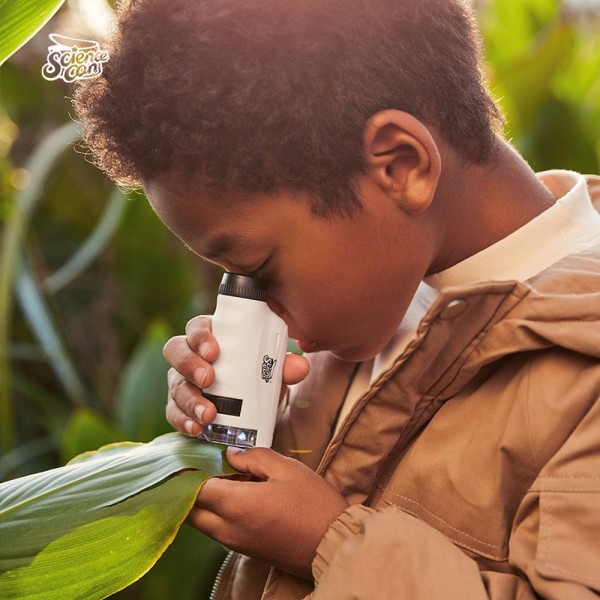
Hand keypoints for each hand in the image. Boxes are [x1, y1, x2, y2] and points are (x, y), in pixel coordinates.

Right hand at [163, 315, 309, 435]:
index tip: (213, 350)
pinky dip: (184, 421)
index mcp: (212, 337)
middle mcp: (191, 356)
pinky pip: (174, 413)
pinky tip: (196, 428)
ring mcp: (182, 382)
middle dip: (190, 364)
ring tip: (208, 413)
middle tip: (209, 379)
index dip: (200, 336)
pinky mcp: (179, 408)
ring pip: (175, 385)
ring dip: (189, 399)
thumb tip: (299, 366)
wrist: (254, 410)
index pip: (197, 327)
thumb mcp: (273, 372)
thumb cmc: (259, 378)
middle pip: (176, 351)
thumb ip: (285, 366)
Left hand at [188, 447, 349, 578]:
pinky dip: (215, 511)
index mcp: (237, 505)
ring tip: (222, 476)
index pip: (193, 488)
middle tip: (199, 465)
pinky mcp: (243, 549)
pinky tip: (236, 494)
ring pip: (200, 521)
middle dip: (188, 488)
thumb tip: (230, 455)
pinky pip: (216, 529)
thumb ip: (253, 457)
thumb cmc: (313, 504)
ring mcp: (234, 542)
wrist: (332, 544)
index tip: (189, 455)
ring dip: (202, 500)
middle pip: (189, 510)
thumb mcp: (286, 469)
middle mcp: (228, 528)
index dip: (188, 470)